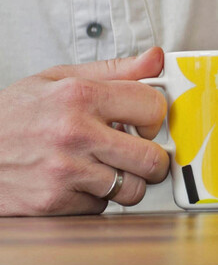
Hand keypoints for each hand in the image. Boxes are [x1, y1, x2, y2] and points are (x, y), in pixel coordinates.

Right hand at [0, 47, 170, 215]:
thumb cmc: (11, 116)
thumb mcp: (56, 80)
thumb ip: (113, 70)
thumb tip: (156, 57)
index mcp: (79, 95)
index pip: (153, 107)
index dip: (155, 117)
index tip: (145, 123)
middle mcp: (74, 133)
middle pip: (152, 158)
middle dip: (151, 159)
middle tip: (138, 155)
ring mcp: (65, 171)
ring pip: (133, 189)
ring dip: (125, 182)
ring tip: (102, 168)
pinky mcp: (55, 202)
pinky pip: (101, 206)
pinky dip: (93, 198)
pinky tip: (74, 182)